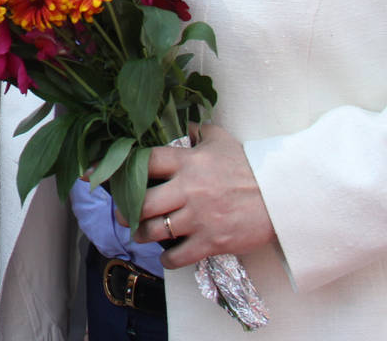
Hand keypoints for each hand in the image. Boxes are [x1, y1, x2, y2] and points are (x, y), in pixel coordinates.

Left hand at [129, 124, 276, 268]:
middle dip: (127, 212)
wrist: (281, 196)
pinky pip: (179, 255)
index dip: (123, 170)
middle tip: (124, 216)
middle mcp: (188, 189)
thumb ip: (202, 132)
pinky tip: (168, 256)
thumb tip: (189, 127)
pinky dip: (169, 259)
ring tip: (141, 236)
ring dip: (143, 236)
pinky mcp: (212, 240)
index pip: (145, 162)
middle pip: (142, 202)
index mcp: (188, 162)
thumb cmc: (251, 167)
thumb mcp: (224, 141)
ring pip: (155, 231)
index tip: (105, 178)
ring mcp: (199, 217)